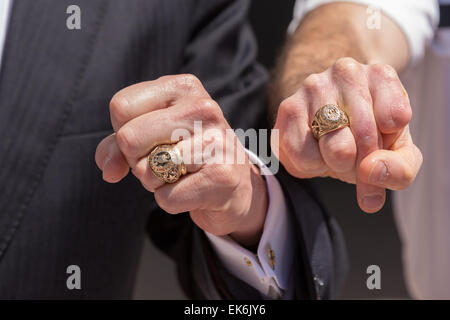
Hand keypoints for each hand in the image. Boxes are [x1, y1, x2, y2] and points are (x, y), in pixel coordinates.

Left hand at [95, 74, 267, 245]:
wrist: (235, 186)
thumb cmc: (186, 155)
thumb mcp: (150, 137)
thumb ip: (116, 146)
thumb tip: (110, 170)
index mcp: (183, 86)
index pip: (121, 107)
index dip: (124, 132)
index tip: (151, 139)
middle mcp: (203, 107)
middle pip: (129, 138)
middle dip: (137, 160)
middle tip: (165, 161)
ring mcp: (216, 141)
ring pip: (147, 170)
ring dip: (154, 182)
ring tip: (181, 174)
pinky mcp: (222, 176)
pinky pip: (166, 197)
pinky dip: (171, 201)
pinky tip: (193, 190)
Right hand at [272, 58, 421, 212]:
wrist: (327, 125)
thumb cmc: (367, 137)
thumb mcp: (397, 153)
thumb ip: (400, 169)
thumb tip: (371, 170)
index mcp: (381, 76)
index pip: (395, 117)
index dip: (388, 148)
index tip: (379, 149)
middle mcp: (346, 72)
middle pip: (364, 133)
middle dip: (362, 162)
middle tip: (356, 160)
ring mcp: (313, 86)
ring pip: (333, 145)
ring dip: (336, 164)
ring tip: (335, 154)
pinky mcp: (288, 107)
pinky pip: (303, 153)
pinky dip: (312, 165)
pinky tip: (315, 152)